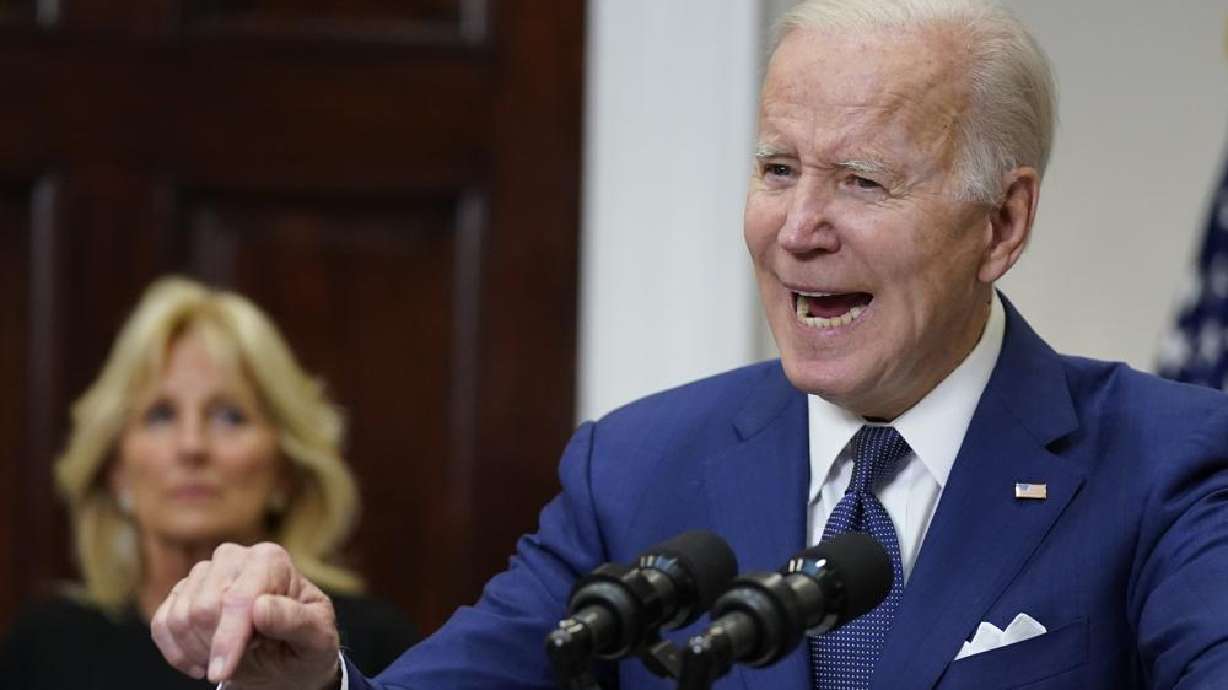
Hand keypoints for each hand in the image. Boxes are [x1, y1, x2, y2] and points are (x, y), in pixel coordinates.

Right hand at [151, 542, 341, 689]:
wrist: (289, 656)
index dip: (227, 639)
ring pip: (179, 618)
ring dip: (199, 651)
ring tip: (228, 658)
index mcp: (270, 559)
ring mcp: (205, 572)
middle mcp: (234, 557)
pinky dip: (177, 652)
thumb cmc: (307, 643)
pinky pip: (161, 624)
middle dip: (217, 646)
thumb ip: (296, 622)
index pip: (238, 599)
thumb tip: (261, 608)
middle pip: (203, 609)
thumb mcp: (318, 638)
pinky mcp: (182, 592)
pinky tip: (202, 661)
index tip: (222, 672)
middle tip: (243, 657)